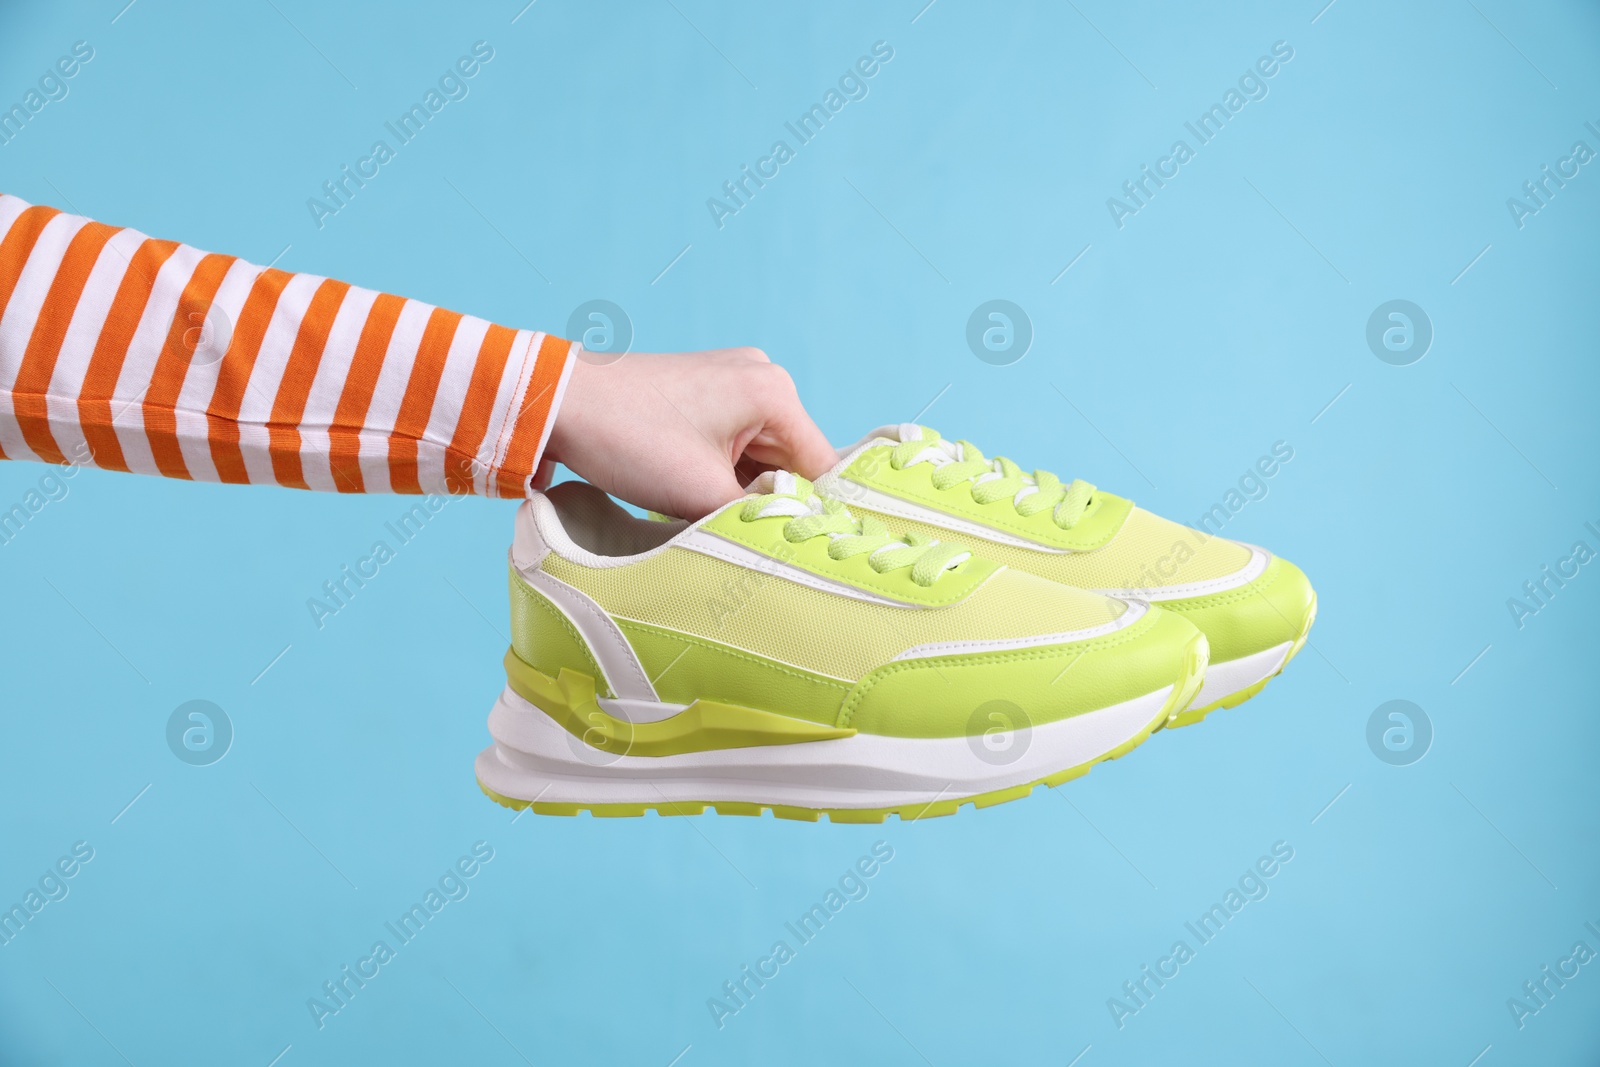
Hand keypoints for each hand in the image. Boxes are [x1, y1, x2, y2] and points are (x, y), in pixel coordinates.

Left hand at [545, 347, 837, 519]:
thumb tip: (791, 539)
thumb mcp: (699, 493)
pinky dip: (719, 473)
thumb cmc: (627, 438)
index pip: (820, 467)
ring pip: (759, 457)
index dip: (809, 511)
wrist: (557, 403)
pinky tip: (691, 491)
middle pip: (790, 461)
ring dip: (738, 490)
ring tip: (703, 510)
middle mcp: (762, 377)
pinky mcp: (706, 391)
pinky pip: (733, 444)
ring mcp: (733, 380)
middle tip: (735, 534)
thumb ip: (756, 518)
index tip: (793, 547)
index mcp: (773, 392)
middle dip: (765, 500)